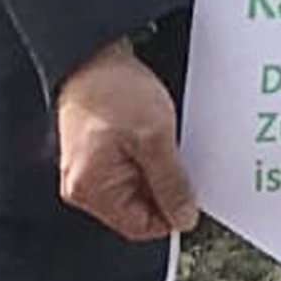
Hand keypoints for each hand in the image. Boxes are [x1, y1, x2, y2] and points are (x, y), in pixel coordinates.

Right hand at [54, 38, 196, 241]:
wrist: (93, 54)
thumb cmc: (114, 92)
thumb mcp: (154, 139)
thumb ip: (170, 183)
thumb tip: (184, 218)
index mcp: (92, 190)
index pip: (140, 227)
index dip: (171, 214)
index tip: (195, 196)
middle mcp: (85, 185)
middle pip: (139, 207)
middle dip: (166, 188)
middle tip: (183, 161)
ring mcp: (90, 168)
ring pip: (138, 184)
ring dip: (160, 169)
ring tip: (167, 142)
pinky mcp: (98, 150)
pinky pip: (131, 166)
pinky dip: (150, 155)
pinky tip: (159, 135)